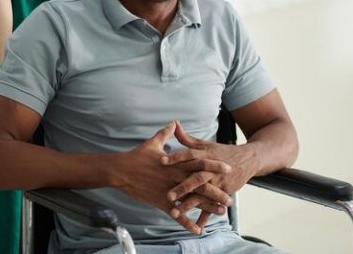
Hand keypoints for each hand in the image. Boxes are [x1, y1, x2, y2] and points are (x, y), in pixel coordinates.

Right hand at [115, 122, 230, 233]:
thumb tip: (173, 123)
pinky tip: (197, 229)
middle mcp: (176, 178)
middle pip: (202, 185)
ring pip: (193, 201)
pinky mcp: (162, 202)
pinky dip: (187, 223)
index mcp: (176, 163)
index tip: (229, 167)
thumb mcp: (153, 142)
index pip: (201, 163)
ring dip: (208, 208)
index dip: (215, 165)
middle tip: (231, 198)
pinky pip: (177, 215)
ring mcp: (170, 191)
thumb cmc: (137, 156)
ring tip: (221, 213)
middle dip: (218, 192)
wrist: (121, 171)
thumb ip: (166, 133)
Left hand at [161, 121, 258, 217]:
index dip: (176, 157)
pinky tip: (196, 225)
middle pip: (195, 178)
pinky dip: (206, 216)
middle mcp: (211, 170)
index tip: (161, 160)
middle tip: (168, 194)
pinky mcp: (223, 192)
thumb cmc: (221, 151)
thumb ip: (187, 138)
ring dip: (189, 204)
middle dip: (182, 187)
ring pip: (202, 195)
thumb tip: (174, 124)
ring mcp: (217, 182)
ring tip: (175, 212)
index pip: (189, 155)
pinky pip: (212, 205)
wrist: (247, 160)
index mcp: (205, 155)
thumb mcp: (205, 144)